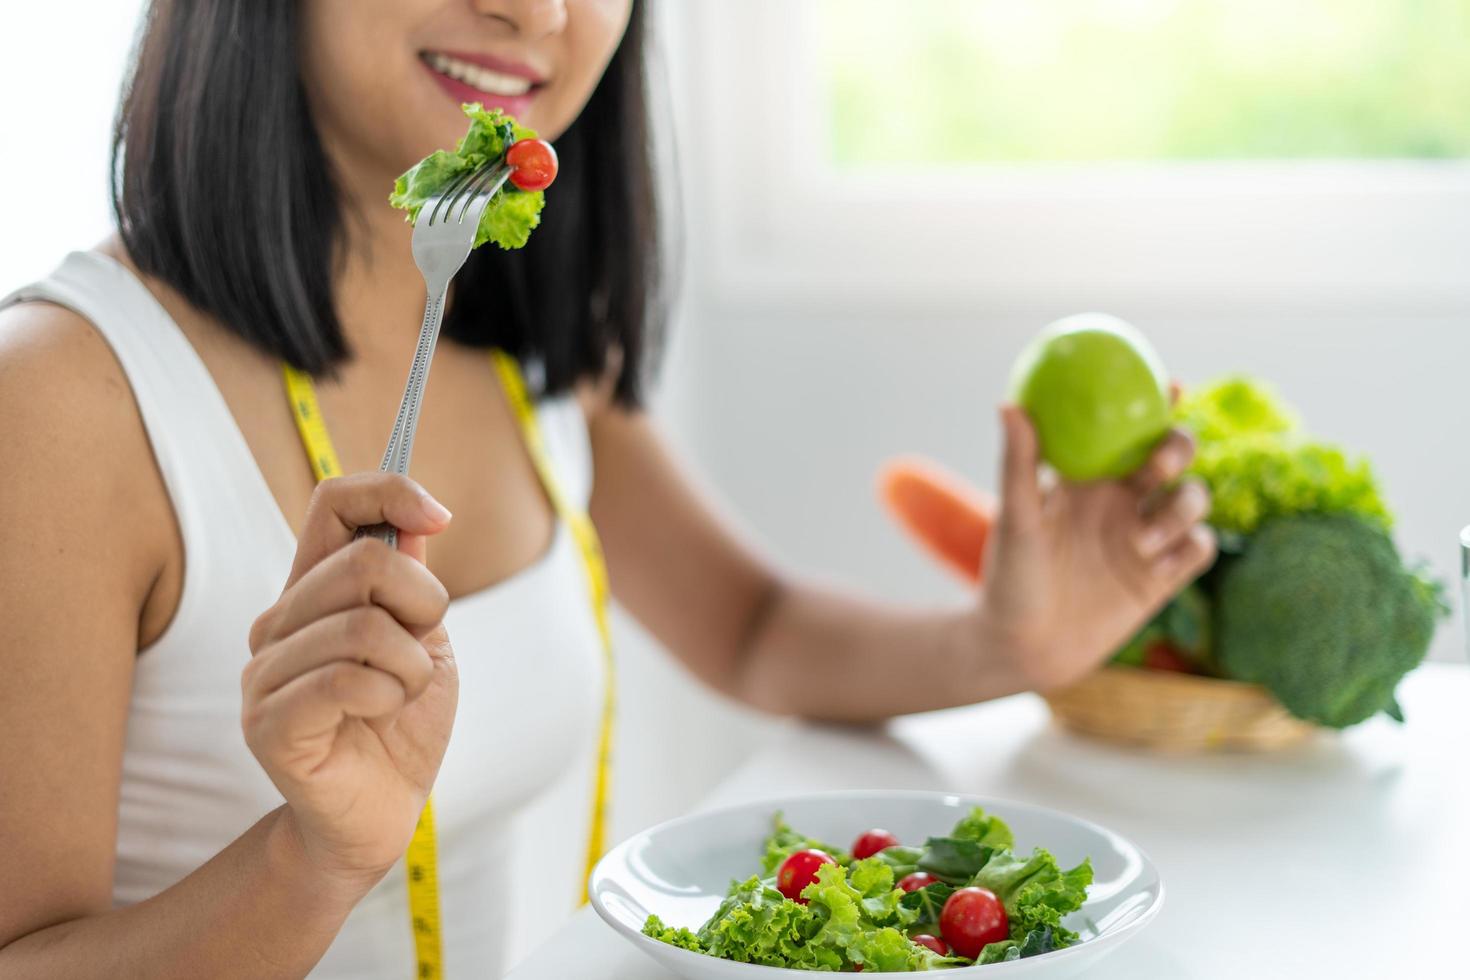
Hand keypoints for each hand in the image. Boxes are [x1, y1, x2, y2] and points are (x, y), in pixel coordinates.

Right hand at [243, 474, 457, 886]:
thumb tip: (419, 513)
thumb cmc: (400, 724)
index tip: (440, 516)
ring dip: (412, 666)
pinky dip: (390, 696)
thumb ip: (411, 581)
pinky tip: (381, 715)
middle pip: (364, 561)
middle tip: (423, 649)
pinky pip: (347, 680)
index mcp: (314, 591)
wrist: (379, 815)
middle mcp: (278, 622)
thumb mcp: (423, 639)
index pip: (334, 503)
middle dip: (424, 603)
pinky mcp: (267, 723)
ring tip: (402, 694)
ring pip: (364, 626)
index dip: (391, 492)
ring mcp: (264, 672)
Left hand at [975, 406, 1214, 689]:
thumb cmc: (1009, 579)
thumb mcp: (1015, 519)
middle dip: (1179, 449)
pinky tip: (1160, 565)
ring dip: (1182, 508)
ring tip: (1142, 540)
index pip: (1126, 430)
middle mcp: (1121, 502)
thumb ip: (1018, 463)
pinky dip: (1192, 546)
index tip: (1168, 383)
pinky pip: (1200, 548)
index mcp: (1087, 480)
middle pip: (1172, 458)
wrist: (1024, 647)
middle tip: (1161, 463)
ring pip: (1194, 500)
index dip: (1153, 403)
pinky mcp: (1161, 578)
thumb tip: (1008, 403)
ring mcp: (1145, 538)